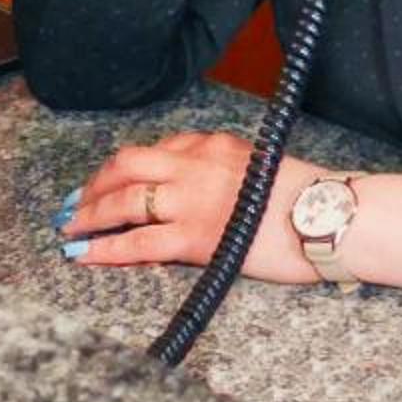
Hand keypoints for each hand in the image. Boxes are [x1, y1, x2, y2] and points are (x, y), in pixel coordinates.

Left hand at [63, 130, 333, 285]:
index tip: (109, 182)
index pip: (157, 150)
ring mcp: (193, 199)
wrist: (330, 218)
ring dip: (89, 215)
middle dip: (94, 185)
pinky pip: (137, 241)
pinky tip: (85, 256)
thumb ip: (224, 169)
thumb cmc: (308, 199)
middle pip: (127, 165)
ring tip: (71, 230)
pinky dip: (105, 248)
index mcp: (214, 145)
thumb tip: (197, 188)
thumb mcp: (259, 166)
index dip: (124, 169)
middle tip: (76, 204)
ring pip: (124, 200)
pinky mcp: (195, 237)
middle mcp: (197, 163)